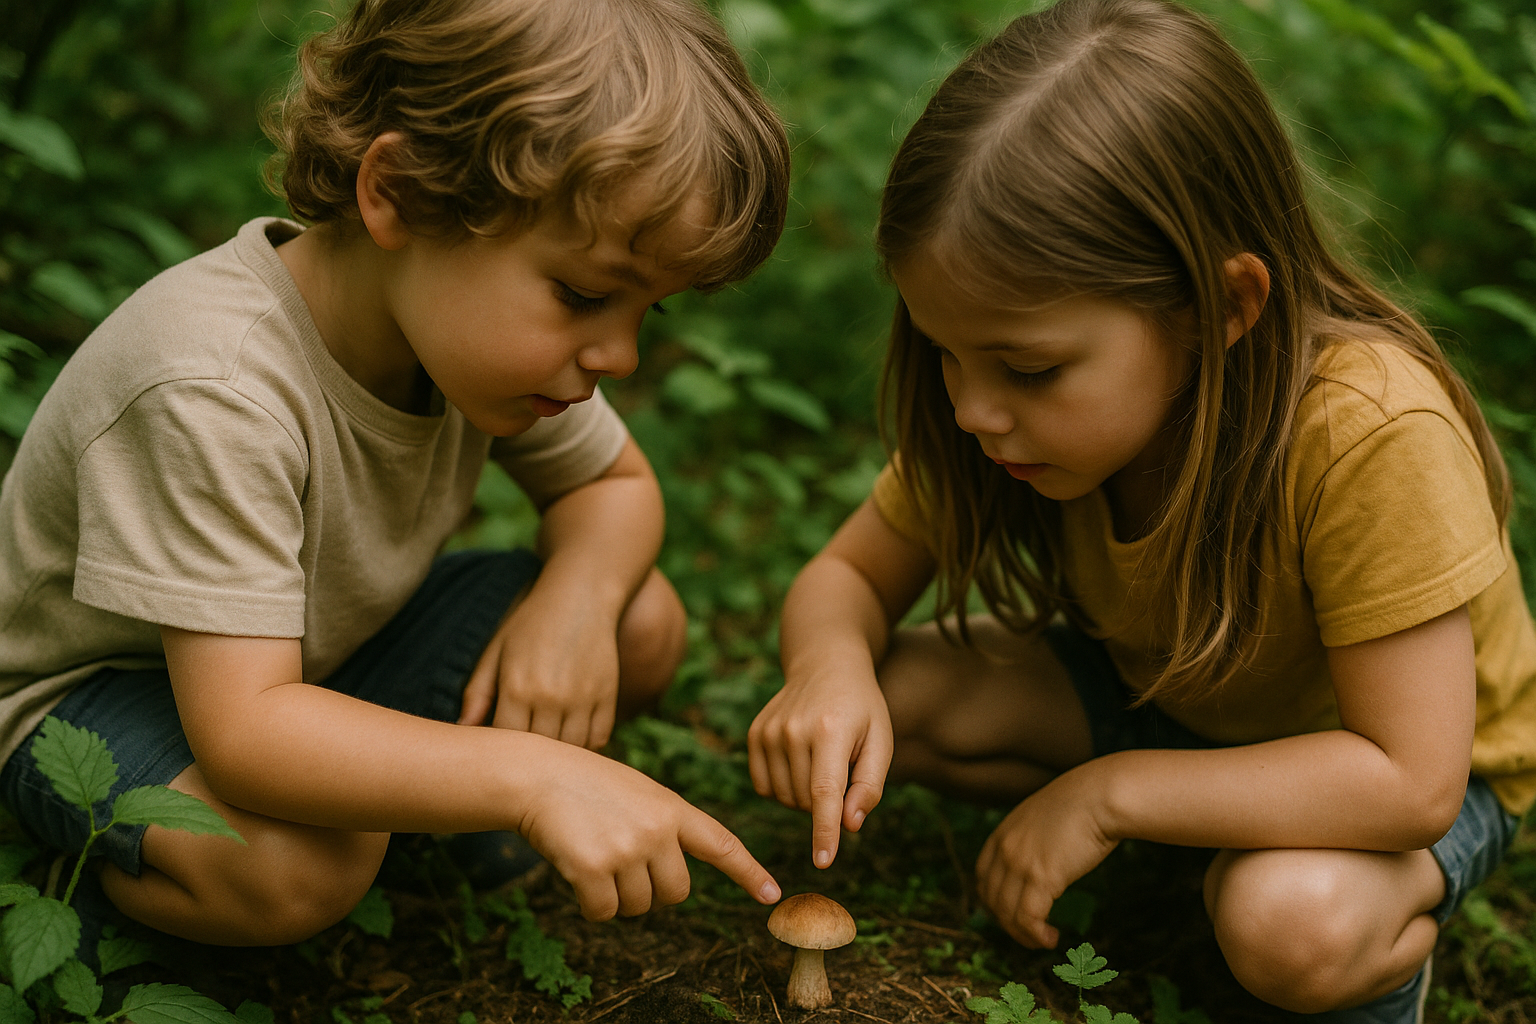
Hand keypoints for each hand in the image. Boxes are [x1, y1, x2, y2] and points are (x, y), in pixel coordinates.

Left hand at [459, 580, 620, 749]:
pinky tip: (573, 735)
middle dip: (530, 756)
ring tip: (549, 748)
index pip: (505, 741)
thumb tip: (463, 728)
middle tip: (524, 751)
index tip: (500, 746)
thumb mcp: (497, 651)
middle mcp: (550, 697)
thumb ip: (477, 691)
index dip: (502, 750)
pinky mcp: (607, 695)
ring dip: (560, 753)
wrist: (581, 596)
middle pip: (539, 750)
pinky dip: (586, 745)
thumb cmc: (531, 623)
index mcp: (516, 688)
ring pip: (570, 750)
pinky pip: (598, 738)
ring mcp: (582, 698)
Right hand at [523, 742, 780, 919]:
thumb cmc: (585, 785)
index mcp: (673, 808)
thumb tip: (671, 886)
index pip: (721, 844)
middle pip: (676, 893)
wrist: (537, 774)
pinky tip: (576, 869)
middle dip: (650, 889)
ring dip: (616, 894)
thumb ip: (663, 827)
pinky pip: (604, 912)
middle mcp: (658, 829)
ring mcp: (628, 849)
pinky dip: (590, 904)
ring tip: (594, 852)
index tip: (772, 893)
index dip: (748, 872)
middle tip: (619, 859)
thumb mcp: (638, 793)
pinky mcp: (595, 869)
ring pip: (638, 906)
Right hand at [747, 668, 892, 868]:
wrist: (825, 665)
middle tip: (842, 769)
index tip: (823, 862)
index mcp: (830, 731)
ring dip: (806, 797)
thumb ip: (869, 786)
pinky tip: (800, 764)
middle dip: (828, 804)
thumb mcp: (881, 741)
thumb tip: (850, 826)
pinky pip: (764, 787)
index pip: (825, 793)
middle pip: (806, 801)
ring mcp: (769, 732)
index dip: (824, 831)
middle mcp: (794, 730)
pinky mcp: (755, 735)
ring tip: (822, 762)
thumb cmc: (861, 709)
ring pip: (785, 798)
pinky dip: (784, 788)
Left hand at [975, 764, 1118, 948]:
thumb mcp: (1045, 816)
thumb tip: (1045, 859)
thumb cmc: (1084, 803)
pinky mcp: (1041, 877)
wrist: (1102, 795)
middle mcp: (1005, 848)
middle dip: (1007, 921)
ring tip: (1043, 941)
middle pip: (991, 898)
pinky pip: (1028, 918)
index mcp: (1003, 832)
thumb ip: (1035, 838)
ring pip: (1007, 913)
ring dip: (1023, 935)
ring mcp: (1019, 863)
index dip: (993, 899)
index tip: (1010, 911)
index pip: (983, 875)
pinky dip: (1036, 935)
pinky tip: (1052, 938)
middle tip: (1029, 932)